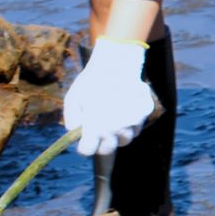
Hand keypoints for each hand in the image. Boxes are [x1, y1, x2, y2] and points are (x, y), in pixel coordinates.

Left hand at [64, 37, 161, 158]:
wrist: (116, 64)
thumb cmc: (91, 81)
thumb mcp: (73, 98)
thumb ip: (71, 119)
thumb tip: (75, 132)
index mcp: (95, 128)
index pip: (88, 151)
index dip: (84, 148)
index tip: (84, 141)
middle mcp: (114, 130)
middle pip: (107, 150)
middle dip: (101, 144)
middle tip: (99, 132)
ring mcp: (131, 123)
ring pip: (124, 140)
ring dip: (117, 136)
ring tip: (113, 123)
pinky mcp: (143, 116)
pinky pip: (137, 129)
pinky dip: (131, 126)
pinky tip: (124, 113)